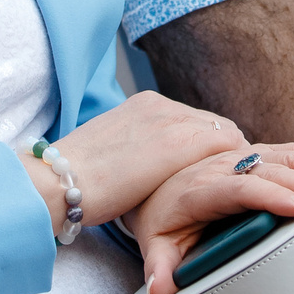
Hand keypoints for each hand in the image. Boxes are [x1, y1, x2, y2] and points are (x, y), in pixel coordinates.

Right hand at [21, 91, 252, 229]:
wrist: (60, 182)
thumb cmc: (80, 180)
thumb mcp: (114, 151)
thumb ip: (141, 149)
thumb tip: (154, 168)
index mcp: (144, 104)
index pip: (195, 120)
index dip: (205, 147)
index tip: (205, 171)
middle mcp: (162, 105)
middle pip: (216, 125)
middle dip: (221, 154)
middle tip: (221, 184)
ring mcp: (172, 120)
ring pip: (227, 136)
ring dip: (229, 162)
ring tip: (227, 189)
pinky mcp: (180, 143)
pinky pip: (229, 147)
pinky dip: (233, 167)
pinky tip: (228, 188)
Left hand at [122, 143, 293, 293]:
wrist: (155, 181)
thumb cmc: (160, 216)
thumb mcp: (156, 243)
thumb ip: (160, 266)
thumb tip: (161, 287)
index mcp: (201, 189)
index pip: (239, 190)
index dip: (271, 196)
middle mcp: (223, 167)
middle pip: (271, 170)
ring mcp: (241, 157)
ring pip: (286, 156)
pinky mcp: (254, 154)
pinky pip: (291, 151)